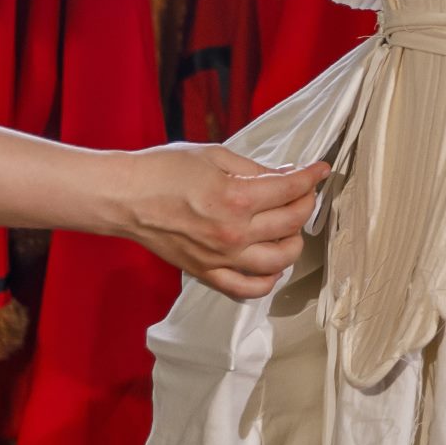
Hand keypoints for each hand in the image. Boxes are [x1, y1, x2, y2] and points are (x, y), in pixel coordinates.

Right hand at [116, 144, 327, 300]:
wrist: (125, 198)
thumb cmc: (162, 171)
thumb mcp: (213, 156)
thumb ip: (254, 168)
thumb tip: (285, 174)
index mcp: (236, 198)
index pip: (291, 189)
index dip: (311, 176)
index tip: (320, 170)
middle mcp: (234, 233)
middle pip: (292, 222)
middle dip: (305, 202)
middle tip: (302, 192)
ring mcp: (222, 258)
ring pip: (281, 260)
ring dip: (294, 240)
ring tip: (287, 226)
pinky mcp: (208, 273)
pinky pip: (250, 289)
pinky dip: (268, 279)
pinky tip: (270, 262)